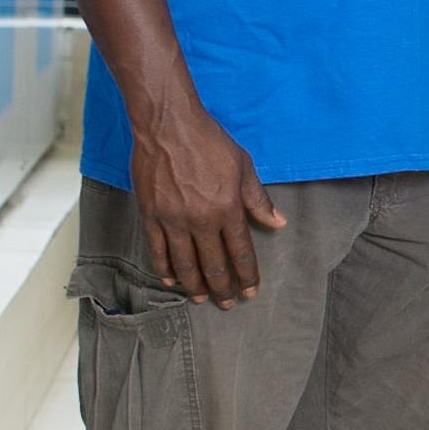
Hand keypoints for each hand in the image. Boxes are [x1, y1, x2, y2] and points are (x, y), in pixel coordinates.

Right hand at [127, 105, 286, 306]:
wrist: (168, 125)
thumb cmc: (209, 142)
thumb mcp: (243, 166)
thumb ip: (258, 199)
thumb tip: (278, 223)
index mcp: (227, 209)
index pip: (241, 253)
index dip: (247, 276)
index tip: (250, 291)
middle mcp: (201, 220)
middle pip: (214, 265)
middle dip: (223, 289)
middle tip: (227, 304)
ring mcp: (173, 220)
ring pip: (185, 264)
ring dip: (195, 286)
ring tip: (202, 299)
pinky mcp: (150, 215)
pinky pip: (157, 251)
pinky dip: (165, 270)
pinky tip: (172, 281)